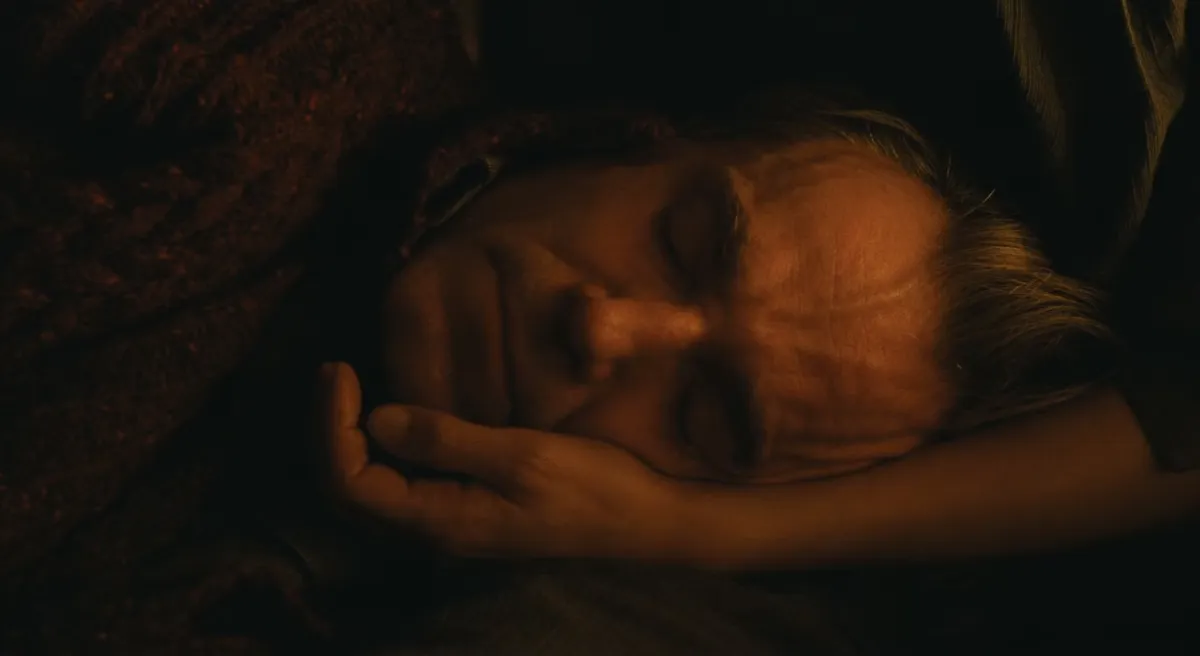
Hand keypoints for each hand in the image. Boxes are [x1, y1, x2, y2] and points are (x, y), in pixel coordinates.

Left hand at [319, 362, 688, 559]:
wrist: (644, 521)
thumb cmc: (592, 487)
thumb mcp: (522, 455)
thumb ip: (448, 439)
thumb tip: (377, 418)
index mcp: (442, 519)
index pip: (349, 481)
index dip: (331, 424)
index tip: (339, 368)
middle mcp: (436, 529)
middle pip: (348, 489)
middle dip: (328, 429)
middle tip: (332, 371)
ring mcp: (450, 522)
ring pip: (370, 488)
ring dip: (349, 438)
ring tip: (349, 386)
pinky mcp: (467, 509)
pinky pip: (400, 483)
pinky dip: (380, 446)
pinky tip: (392, 411)